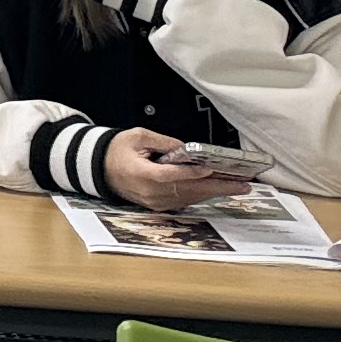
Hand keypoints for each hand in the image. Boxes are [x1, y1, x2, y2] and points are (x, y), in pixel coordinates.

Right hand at [100, 127, 229, 209]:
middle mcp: (150, 192)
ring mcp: (155, 201)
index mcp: (141, 174)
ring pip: (190, 198)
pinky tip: (217, 190)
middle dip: (218, 187)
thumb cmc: (116, 151)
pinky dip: (202, 195)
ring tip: (237, 187)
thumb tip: (188, 149)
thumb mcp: (137, 136)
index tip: (210, 169)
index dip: (192, 173)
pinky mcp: (158, 205)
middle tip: (242, 184)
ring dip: (215, 193)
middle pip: (188, 191)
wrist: (98, 169)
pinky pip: (184, 201)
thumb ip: (163, 141)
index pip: (170, 175)